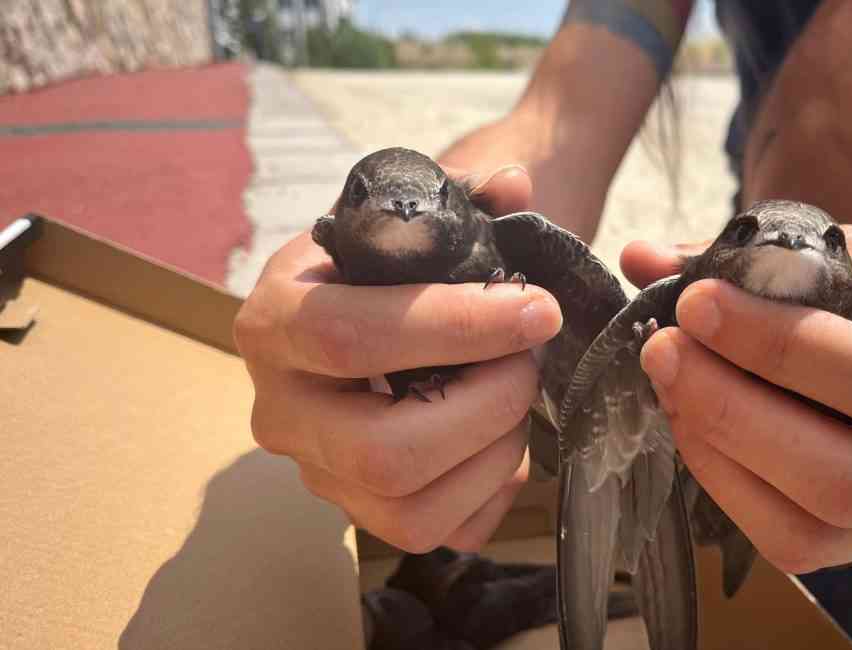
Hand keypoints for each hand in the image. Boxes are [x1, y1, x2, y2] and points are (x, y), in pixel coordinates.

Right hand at [234, 165, 561, 552]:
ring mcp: (318, 475)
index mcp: (274, 321)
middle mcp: (280, 411)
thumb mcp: (410, 217)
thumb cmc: (389, 265)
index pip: (351, 336)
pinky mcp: (362, 516)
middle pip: (382, 449)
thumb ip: (462, 195)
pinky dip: (491, 492)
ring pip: (410, 507)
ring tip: (519, 398)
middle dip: (486, 405)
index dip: (457, 325)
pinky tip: (502, 441)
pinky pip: (438, 533)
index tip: (535, 307)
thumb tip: (514, 183)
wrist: (363, 314)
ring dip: (496, 452)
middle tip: (529, 362)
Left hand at [620, 227, 851, 572]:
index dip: (782, 349)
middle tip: (665, 352)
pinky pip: (792, 543)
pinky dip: (727, 484)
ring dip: (720, 454)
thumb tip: (644, 258)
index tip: (697, 303)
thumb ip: (760, 259)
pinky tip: (696, 427)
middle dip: (734, 413)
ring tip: (672, 387)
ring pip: (813, 529)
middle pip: (848, 478)